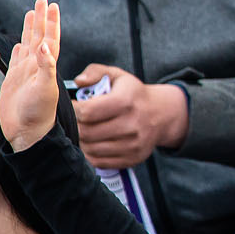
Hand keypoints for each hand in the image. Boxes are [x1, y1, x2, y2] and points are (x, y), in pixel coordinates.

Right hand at [1, 0, 62, 151]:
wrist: (25, 133)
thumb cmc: (38, 114)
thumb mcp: (45, 88)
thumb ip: (46, 66)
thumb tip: (44, 45)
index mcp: (46, 66)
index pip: (50, 38)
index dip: (51, 22)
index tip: (52, 5)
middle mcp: (36, 66)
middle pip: (39, 36)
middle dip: (40, 19)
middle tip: (42, 0)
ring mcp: (25, 73)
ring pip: (28, 45)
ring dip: (30, 30)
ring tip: (31, 14)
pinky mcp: (13, 81)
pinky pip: (17, 60)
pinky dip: (18, 50)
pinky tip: (20, 43)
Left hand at [70, 64, 188, 168]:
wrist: (161, 114)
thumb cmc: (132, 93)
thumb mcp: (117, 75)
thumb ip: (95, 72)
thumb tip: (79, 82)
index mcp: (126, 101)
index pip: (87, 112)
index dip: (74, 109)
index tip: (73, 106)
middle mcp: (132, 124)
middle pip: (87, 132)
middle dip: (75, 126)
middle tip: (76, 120)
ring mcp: (133, 144)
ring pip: (91, 149)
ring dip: (81, 140)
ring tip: (83, 130)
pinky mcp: (132, 158)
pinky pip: (100, 162)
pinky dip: (90, 153)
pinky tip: (91, 143)